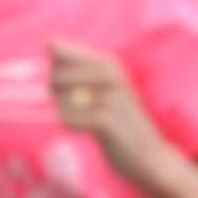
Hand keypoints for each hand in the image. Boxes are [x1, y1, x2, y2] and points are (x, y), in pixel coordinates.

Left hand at [49, 39, 175, 188]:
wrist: (149, 156)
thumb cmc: (117, 120)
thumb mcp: (99, 88)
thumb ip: (73, 65)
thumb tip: (48, 40)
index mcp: (107, 63)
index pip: (57, 49)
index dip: (53, 69)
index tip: (67, 85)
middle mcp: (110, 74)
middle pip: (55, 76)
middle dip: (55, 92)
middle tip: (79, 106)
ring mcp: (111, 96)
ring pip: (60, 99)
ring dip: (66, 112)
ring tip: (89, 120)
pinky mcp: (107, 120)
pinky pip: (67, 117)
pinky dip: (71, 124)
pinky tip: (92, 131)